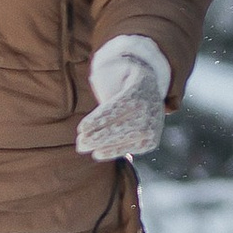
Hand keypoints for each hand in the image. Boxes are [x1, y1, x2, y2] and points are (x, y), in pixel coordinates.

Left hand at [75, 33, 168, 161]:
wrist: (151, 90)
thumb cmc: (125, 87)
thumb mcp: (117, 80)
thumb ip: (105, 93)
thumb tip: (88, 116)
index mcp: (137, 91)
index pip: (115, 110)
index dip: (97, 121)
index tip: (81, 129)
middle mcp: (148, 109)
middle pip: (119, 126)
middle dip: (97, 137)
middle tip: (80, 143)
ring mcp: (152, 126)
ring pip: (124, 138)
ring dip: (102, 145)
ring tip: (83, 147)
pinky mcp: (152, 140)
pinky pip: (131, 148)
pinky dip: (113, 151)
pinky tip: (98, 153)